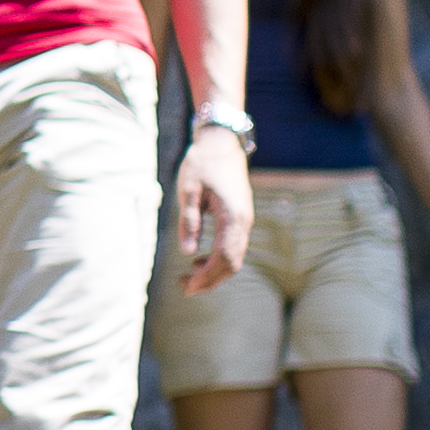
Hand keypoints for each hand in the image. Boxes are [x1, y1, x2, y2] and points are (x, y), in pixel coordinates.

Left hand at [169, 130, 252, 292]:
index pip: (223, 258)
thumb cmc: (202, 163)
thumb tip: (188, 252)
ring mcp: (244, 220)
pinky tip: (198, 260)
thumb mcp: (188, 190)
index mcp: (232, 217)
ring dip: (213, 272)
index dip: (206, 277)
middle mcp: (244, 222)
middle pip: (232, 263)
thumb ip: (189, 221)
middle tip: (184, 287)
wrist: (222, 143)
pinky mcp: (240, 217)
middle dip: (210, 280)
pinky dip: (218, 259)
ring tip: (187, 276)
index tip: (186, 286)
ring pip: (234, 257)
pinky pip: (233, 247)